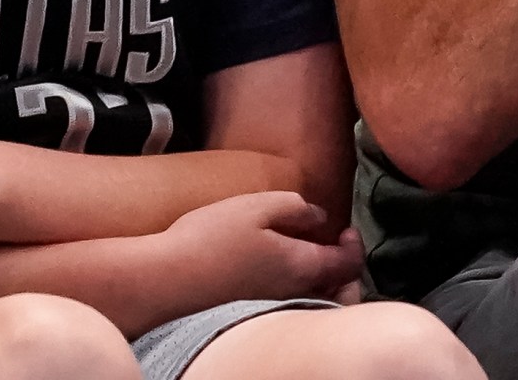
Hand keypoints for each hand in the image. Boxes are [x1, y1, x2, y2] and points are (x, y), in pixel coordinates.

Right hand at [161, 193, 360, 302]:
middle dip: (342, 269)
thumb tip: (319, 217)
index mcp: (303, 267)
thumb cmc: (211, 239)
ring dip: (319, 280)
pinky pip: (287, 304)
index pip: (349, 264)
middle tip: (332, 246)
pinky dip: (294, 290)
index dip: (354, 245)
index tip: (345, 228)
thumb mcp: (257, 206)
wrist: (163, 281)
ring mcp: (271, 307)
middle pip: (337, 290)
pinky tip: (275, 271)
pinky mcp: (249, 312)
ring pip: (312, 299)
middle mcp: (294, 294)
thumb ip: (295, 207)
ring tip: (306, 256)